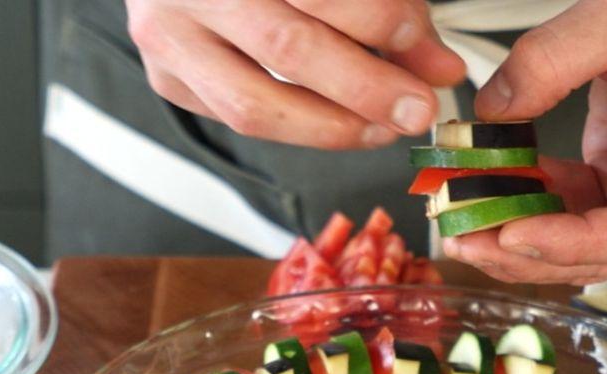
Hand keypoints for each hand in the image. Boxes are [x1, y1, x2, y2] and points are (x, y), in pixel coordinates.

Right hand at [125, 0, 466, 148]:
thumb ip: (383, 6)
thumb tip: (439, 67)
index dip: (375, 18)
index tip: (420, 43)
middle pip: (285, 49)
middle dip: (364, 87)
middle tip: (416, 108)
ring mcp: (169, 40)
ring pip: (253, 107)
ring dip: (332, 128)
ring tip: (383, 127)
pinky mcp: (168, 80)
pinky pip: (238, 120)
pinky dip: (300, 128)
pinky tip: (343, 124)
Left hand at [445, 0, 606, 283]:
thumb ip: (545, 62)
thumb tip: (488, 113)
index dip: (563, 244)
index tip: (505, 234)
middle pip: (605, 254)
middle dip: (526, 250)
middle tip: (461, 238)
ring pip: (587, 249)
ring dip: (522, 239)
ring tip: (463, 223)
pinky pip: (581, 223)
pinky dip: (535, 214)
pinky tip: (492, 199)